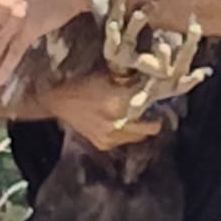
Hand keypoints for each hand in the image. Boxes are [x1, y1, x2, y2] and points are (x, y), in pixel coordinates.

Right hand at [49, 72, 165, 152]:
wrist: (58, 101)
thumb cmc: (83, 84)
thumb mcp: (108, 76)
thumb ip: (130, 80)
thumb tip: (153, 78)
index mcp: (118, 103)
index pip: (150, 103)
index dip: (158, 98)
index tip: (162, 94)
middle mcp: (116, 124)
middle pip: (151, 128)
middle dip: (155, 118)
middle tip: (155, 109)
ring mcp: (110, 137)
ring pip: (140, 136)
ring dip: (141, 127)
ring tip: (138, 116)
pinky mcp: (104, 144)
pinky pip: (125, 140)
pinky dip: (127, 133)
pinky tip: (121, 122)